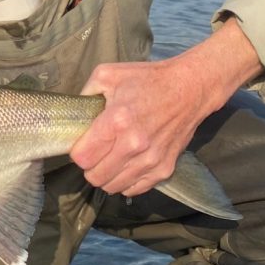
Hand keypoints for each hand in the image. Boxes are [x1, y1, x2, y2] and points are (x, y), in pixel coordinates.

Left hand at [69, 58, 206, 197]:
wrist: (189, 89)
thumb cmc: (148, 80)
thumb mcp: (108, 74)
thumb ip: (85, 93)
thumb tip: (75, 114)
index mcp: (117, 121)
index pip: (83, 158)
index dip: (77, 152)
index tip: (83, 144)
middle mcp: (134, 145)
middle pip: (95, 176)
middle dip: (90, 166)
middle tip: (95, 152)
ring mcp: (151, 160)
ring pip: (112, 187)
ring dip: (106, 176)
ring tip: (110, 159)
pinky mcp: (164, 169)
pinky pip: (134, 190)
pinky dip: (125, 182)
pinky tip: (126, 165)